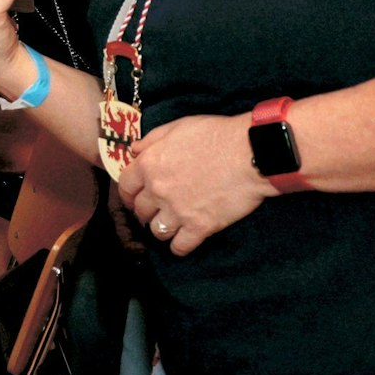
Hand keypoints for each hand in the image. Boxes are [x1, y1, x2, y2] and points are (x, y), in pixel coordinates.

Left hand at [119, 112, 271, 255]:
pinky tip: (183, 242)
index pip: (125, 187)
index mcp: (149, 165)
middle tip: (155, 212)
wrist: (249, 152)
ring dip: (162, 229)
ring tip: (171, 225)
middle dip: (146, 212)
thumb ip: (151, 140)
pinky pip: (180, 247)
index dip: (129, 194)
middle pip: (140, 211)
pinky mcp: (200, 227)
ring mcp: (178, 211)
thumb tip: (133, 151)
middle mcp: (158, 190)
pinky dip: (179, 247)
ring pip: (157, 231)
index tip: (134, 198)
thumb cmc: (215, 135)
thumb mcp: (177, 127)